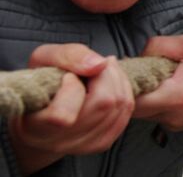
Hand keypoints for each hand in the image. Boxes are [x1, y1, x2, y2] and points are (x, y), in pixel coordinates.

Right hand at [9, 44, 133, 174]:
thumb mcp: (44, 58)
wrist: (43, 110)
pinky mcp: (101, 143)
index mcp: (36, 126)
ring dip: (118, 80)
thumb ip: (69, 56)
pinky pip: (126, 113)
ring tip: (103, 70)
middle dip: (106, 75)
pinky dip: (124, 91)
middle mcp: (59, 142)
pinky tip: (112, 82)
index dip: (71, 86)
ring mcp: (82, 145)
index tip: (67, 76)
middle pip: (103, 104)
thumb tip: (100, 65)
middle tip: (96, 64)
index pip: (63, 116)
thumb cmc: (41, 82)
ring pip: (119, 106)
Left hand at [133, 34, 182, 130]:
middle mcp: (172, 116)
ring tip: (155, 74)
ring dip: (143, 94)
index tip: (126, 66)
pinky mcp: (178, 125)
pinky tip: (167, 84)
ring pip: (142, 112)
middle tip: (138, 67)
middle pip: (132, 108)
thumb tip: (140, 52)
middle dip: (130, 88)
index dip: (123, 83)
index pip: (132, 99)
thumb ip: (162, 44)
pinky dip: (154, 99)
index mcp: (177, 97)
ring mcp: (175, 124)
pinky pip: (155, 113)